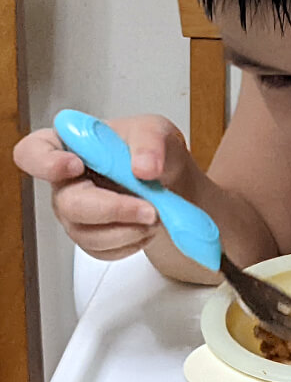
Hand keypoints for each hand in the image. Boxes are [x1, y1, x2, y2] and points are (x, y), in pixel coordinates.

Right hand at [13, 114, 192, 260]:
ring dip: (129, 230)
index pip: (32, 153)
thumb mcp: (156, 130)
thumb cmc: (150, 149)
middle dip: (113, 210)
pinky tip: (147, 227)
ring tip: (157, 215)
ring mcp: (75, 212)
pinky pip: (102, 251)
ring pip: (86, 235)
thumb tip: (144, 168)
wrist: (168, 178)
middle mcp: (64, 182)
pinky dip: (132, 243)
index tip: (76, 165)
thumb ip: (150, 142)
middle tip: (151, 209)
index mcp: (69, 145)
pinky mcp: (91, 236)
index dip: (46, 163)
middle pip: (68, 205)